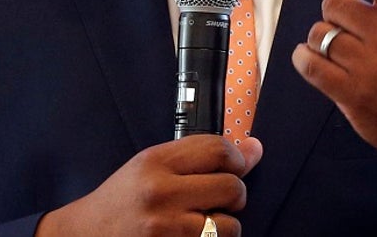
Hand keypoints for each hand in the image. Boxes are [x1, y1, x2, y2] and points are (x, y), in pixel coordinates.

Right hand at [36, 135, 262, 236]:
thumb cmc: (121, 202)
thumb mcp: (150, 167)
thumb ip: (199, 157)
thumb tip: (255, 148)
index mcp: (155, 162)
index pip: (218, 150)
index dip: (238, 158)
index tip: (238, 164)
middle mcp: (160, 193)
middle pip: (232, 187)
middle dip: (235, 194)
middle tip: (218, 199)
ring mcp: (166, 228)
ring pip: (229, 225)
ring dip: (223, 226)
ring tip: (201, 223)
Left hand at [291, 0, 376, 184]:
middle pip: (334, 4)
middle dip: (335, 15)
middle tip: (353, 34)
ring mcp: (373, 68)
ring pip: (319, 33)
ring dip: (320, 41)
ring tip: (344, 56)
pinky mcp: (353, 94)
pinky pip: (309, 63)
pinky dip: (305, 60)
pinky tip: (319, 65)